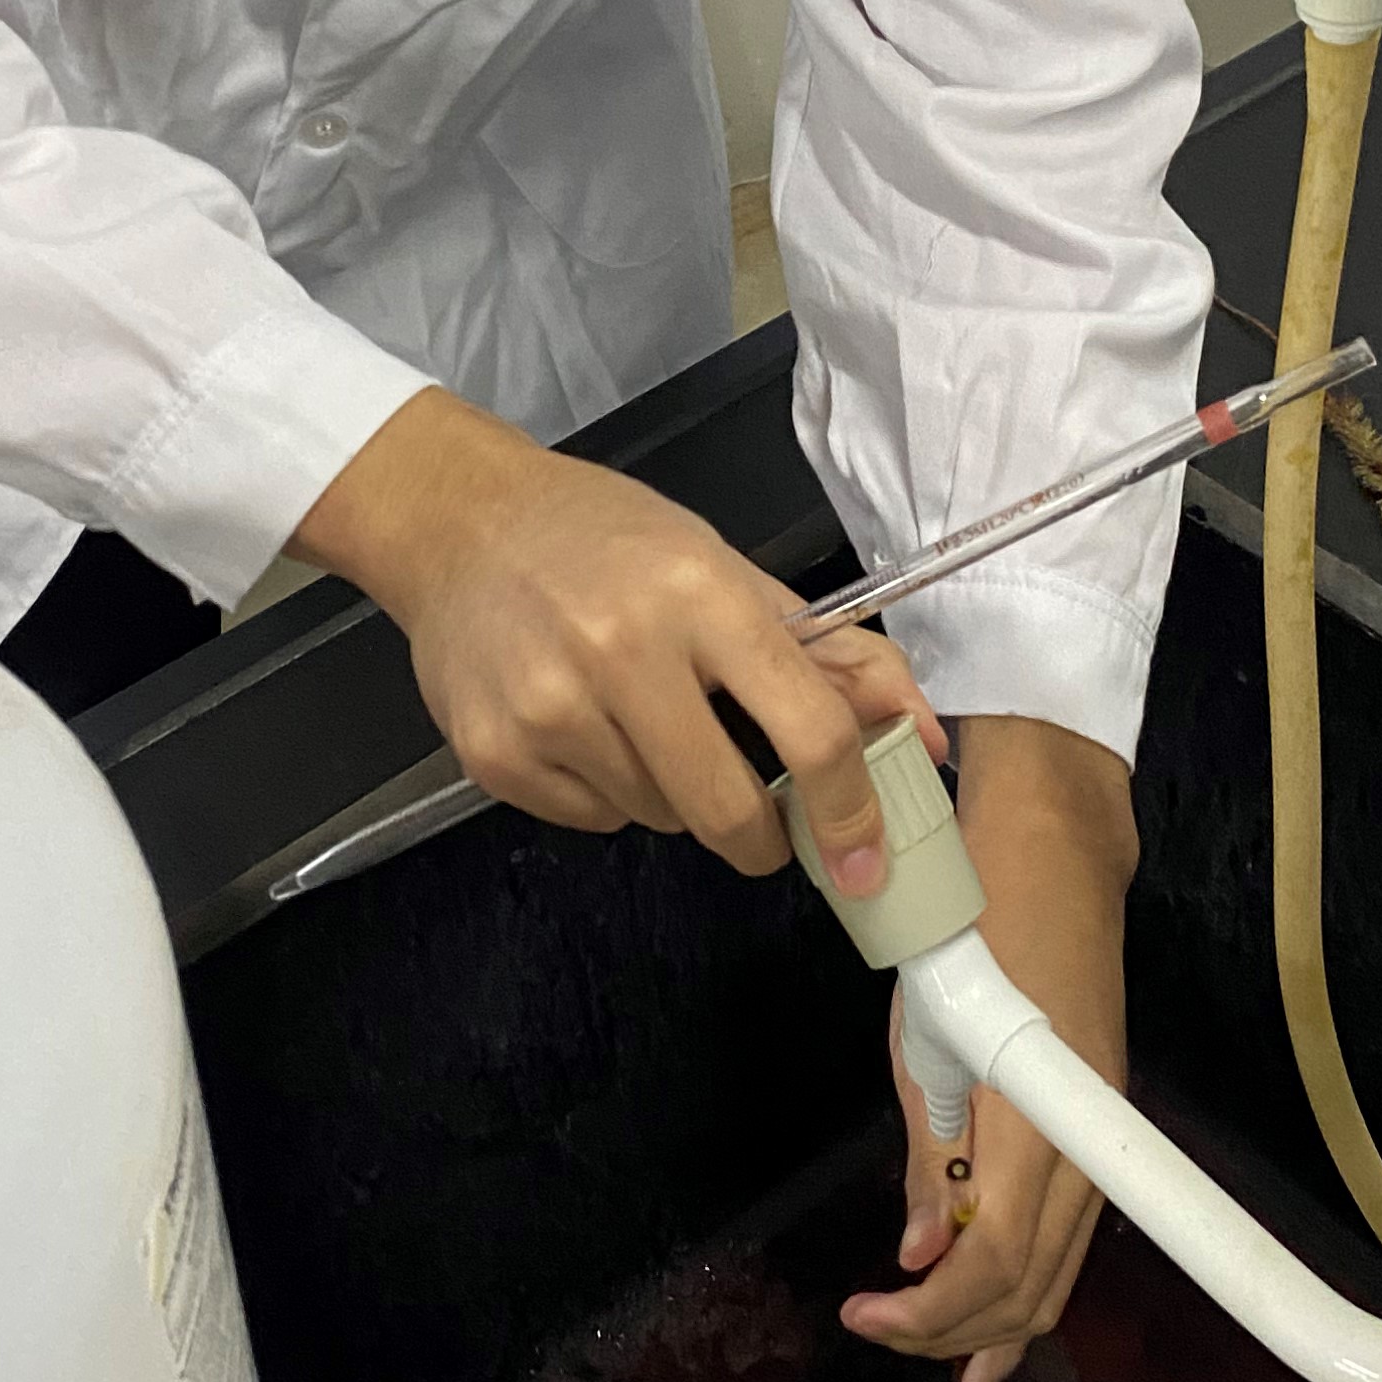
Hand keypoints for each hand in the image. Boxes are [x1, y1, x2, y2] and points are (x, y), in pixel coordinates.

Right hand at [296, 387, 942, 885]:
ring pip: (659, 817)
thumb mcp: (726, 568)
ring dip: (673, 794)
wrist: (460, 523)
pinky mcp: (495, 755)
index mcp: (700, 593)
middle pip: (729, 809)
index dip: (850, 807)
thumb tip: (921, 735)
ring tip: (638, 716)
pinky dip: (608, 793)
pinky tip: (583, 725)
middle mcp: (622, 650)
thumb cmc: (607, 540)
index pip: (807, 726)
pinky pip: (594, 820)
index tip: (864, 858)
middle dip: (761, 835)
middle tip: (760, 821)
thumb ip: (831, 654)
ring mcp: (550, 707)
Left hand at [839, 714, 1136, 1381]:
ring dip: (1003, 1320)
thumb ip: (930, 1149)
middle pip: (1037, 1278)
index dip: (941, 1310)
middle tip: (889, 1336)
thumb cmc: (975, 920)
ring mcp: (1107, 1128)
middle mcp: (1090, 1133)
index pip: (1002, 1253)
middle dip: (962, 1329)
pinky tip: (996, 1299)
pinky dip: (1032, 1273)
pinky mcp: (1106, 1118)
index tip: (872, 1315)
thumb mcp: (924, 1030)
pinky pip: (1072, 1225)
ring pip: (1064, 1263)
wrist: (1054, 848)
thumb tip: (921, 1252)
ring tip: (954, 1365)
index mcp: (1037, 1108)